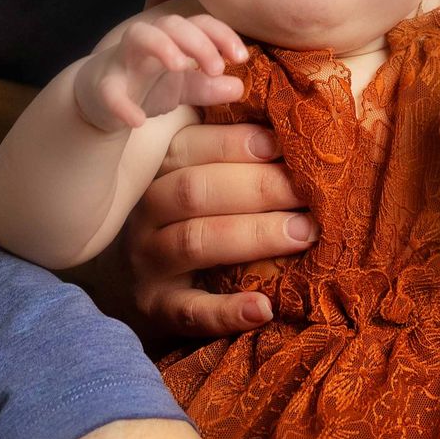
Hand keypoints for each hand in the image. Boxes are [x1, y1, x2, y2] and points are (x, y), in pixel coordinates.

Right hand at [74, 9, 249, 131]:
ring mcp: (123, 61)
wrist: (99, 99)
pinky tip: (138, 121)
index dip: (222, 34)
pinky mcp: (103, 87)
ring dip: (161, 46)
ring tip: (181, 66)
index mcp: (172, 39)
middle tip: (218, 67)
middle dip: (197, 40)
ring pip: (138, 37)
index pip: (199, 23)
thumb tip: (240, 86)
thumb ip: (208, 86)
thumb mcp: (183, 87)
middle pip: (172, 24)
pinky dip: (122, 104)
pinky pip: (110, 90)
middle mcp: (148, 42)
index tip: (242, 57)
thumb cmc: (148, 84)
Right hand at [126, 123, 315, 340]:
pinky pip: (190, 311)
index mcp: (155, 171)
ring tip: (304, 234)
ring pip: (195, 241)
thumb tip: (289, 128)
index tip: (283, 144)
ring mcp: (147, 262)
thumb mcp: (190, 179)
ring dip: (254, 235)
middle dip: (258, 187)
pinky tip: (264, 309)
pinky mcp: (156, 309)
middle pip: (194, 191)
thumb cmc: (183, 217)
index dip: (235, 143)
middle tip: (309, 192)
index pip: (188, 147)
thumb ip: (224, 156)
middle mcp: (145, 212)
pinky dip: (227, 311)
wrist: (130, 286)